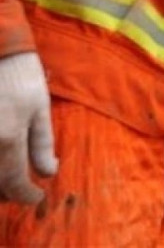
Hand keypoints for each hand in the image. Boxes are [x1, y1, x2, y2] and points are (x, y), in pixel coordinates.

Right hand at [0, 53, 57, 203]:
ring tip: (8, 179)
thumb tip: (48, 173)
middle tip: (21, 190)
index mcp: (7, 138)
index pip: (14, 181)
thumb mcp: (39, 108)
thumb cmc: (20, 75)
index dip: (26, 195)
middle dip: (6, 193)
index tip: (37, 197)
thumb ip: (42, 144)